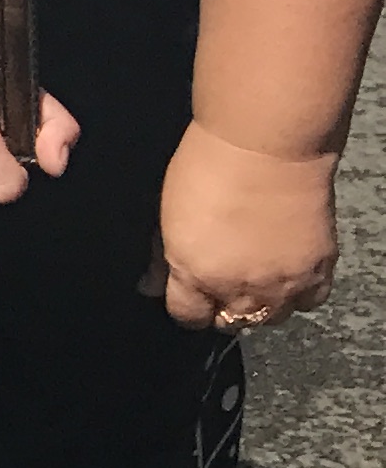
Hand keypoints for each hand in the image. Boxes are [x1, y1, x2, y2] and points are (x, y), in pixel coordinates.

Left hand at [153, 122, 340, 330]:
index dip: (186, 306)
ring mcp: (283, 284)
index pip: (187, 316)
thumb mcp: (167, 213)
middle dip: (221, 306)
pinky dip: (297, 293)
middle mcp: (240, 288)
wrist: (266, 145)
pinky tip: (286, 271)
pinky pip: (308, 301)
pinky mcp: (318, 271)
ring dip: (259, 303)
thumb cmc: (207, 167)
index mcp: (195, 273)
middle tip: (221, 280)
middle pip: (230, 321)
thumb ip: (162, 257)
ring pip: (270, 317)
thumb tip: (150, 286)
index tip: (187, 295)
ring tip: (254, 275)